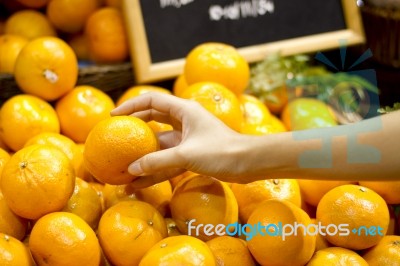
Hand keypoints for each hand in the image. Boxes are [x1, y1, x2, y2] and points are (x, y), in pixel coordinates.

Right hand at [111, 92, 248, 187]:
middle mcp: (184, 121)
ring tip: (123, 168)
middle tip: (115, 138)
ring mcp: (188, 139)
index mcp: (184, 110)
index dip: (131, 106)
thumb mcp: (187, 154)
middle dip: (134, 130)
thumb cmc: (222, 151)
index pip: (152, 101)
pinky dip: (156, 169)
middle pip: (152, 121)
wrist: (249, 163)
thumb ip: (158, 160)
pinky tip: (140, 182)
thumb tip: (132, 168)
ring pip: (160, 144)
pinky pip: (169, 160)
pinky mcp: (192, 154)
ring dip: (144, 156)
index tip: (114, 116)